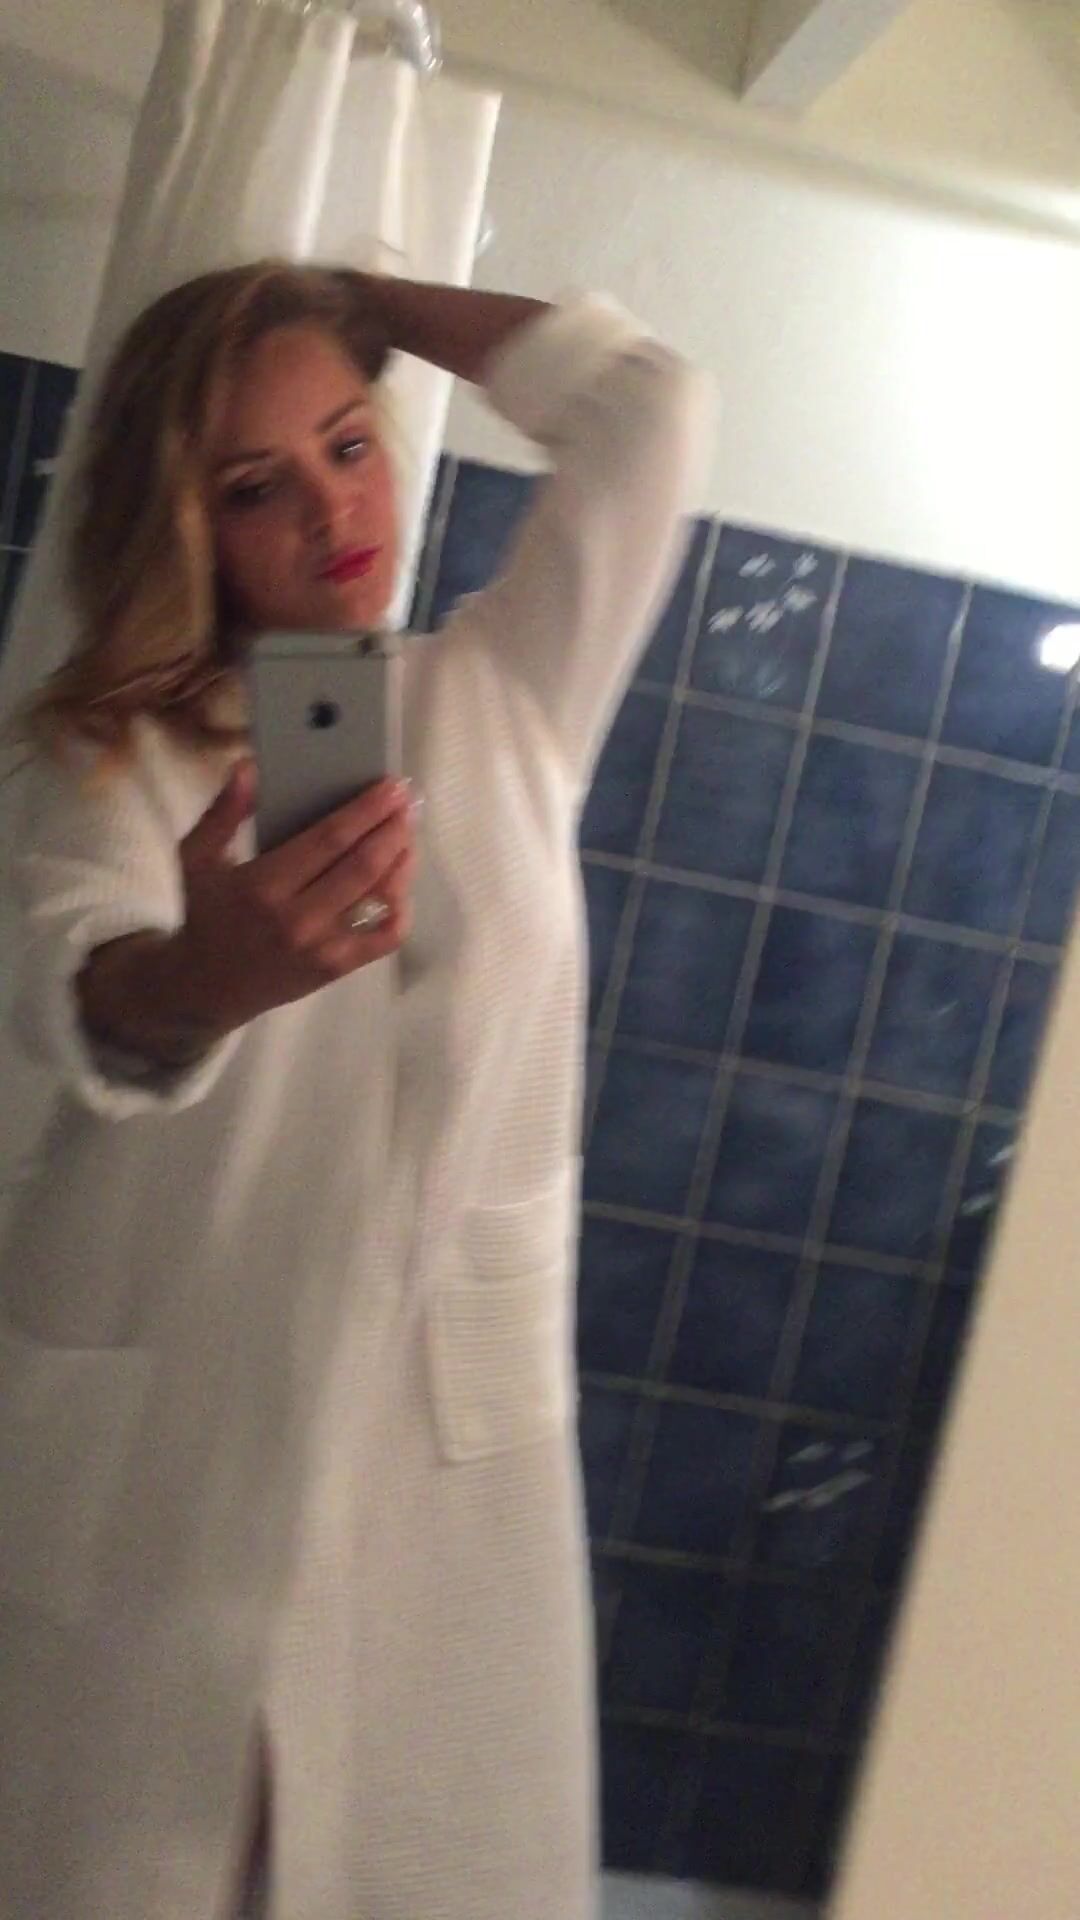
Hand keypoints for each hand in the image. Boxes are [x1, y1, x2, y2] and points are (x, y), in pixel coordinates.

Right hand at [171, 760, 416, 1035]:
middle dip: (393, 829)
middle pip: (363, 865)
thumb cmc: (205, 914)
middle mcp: (297, 918)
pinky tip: (402, 884)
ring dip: (402, 862)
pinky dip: (401, 910)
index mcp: (263, 885)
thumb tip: (249, 768)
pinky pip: (384, 938)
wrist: (205, 987)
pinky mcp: (336, 968)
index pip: (329, 839)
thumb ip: (223, 813)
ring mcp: (321, 947)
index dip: (366, 810)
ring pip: (379, 899)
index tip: (390, 786)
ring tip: (409, 833)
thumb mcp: (197, 858)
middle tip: (409, 801)